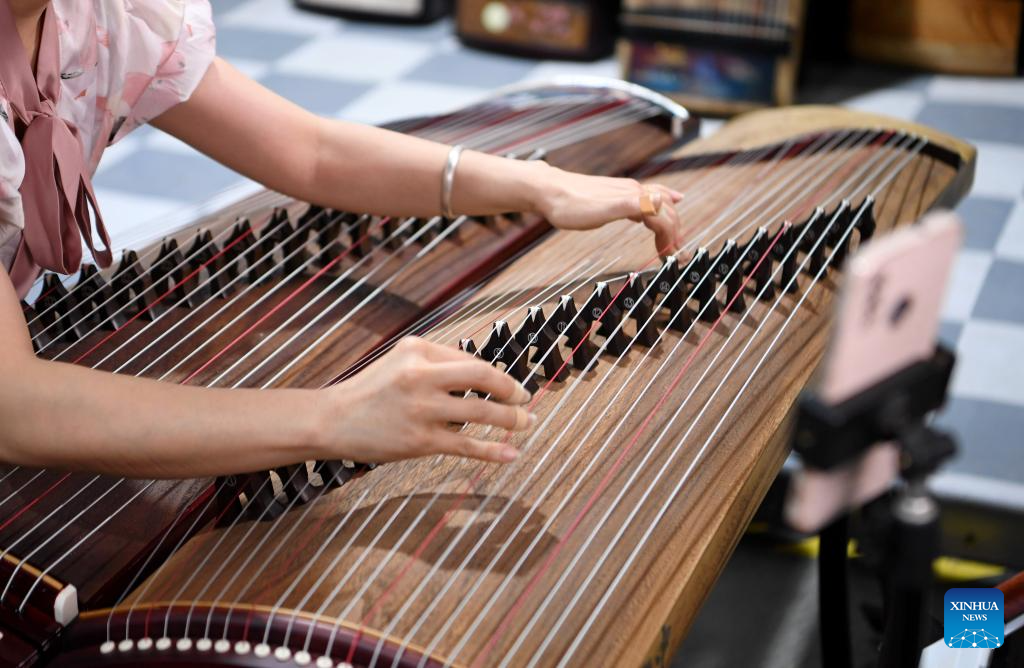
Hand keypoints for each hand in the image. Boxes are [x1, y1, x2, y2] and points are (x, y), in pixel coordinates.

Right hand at [317, 337, 533, 463]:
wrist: (333, 420)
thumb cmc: (372, 390)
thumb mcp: (401, 360)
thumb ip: (439, 361)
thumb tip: (486, 375)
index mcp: (418, 350)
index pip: (470, 360)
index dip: (495, 375)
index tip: (509, 387)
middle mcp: (421, 376)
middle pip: (483, 378)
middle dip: (512, 390)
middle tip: (526, 400)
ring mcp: (422, 410)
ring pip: (480, 413)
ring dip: (510, 419)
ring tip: (527, 424)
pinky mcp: (420, 441)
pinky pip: (466, 446)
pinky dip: (493, 451)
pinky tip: (513, 454)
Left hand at [529, 163, 684, 254]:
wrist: (546, 190)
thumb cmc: (570, 204)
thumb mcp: (602, 211)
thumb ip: (633, 206)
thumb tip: (663, 202)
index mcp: (633, 196)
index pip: (663, 216)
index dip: (670, 236)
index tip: (669, 256)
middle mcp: (633, 190)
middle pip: (665, 209)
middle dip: (674, 231)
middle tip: (674, 252)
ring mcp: (624, 191)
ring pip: (658, 202)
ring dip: (668, 220)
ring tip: (673, 237)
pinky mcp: (615, 194)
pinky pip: (645, 199)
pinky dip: (658, 205)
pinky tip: (658, 206)